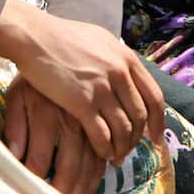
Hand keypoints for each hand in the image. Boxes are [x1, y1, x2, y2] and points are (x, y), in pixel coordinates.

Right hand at [0, 1, 163, 164]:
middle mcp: (119, 73)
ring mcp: (102, 88)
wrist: (34, 37)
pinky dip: (105, 149)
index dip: (158, 121)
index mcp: (126, 58)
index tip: (156, 137)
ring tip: (115, 157)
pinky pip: (101, 134)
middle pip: (139, 116)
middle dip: (137, 138)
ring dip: (121, 147)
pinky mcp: (81, 102)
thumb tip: (126, 73)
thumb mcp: (99, 40)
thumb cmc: (62, 37)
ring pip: (123, 128)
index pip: (154, 96)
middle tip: (130, 150)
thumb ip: (116, 58)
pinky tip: (102, 154)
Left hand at [3, 76, 106, 193]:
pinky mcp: (103, 121)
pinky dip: (98, 175)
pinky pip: (105, 154)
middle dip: (62, 193)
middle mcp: (71, 121)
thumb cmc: (31, 78)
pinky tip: (90, 188)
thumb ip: (14, 126)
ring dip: (83, 189)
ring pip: (91, 165)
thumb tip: (14, 155)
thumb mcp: (16, 96)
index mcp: (46, 116)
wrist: (57, 48)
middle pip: (68, 168)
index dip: (33, 182)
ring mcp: (91, 122)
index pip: (38, 160)